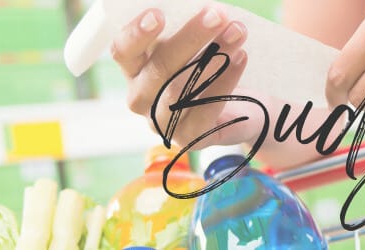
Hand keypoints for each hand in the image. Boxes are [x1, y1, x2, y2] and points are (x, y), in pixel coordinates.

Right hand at [114, 4, 263, 148]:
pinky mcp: (188, 138)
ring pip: (182, 89)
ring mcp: (162, 121)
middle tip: (218, 15)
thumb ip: (184, 27)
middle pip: (159, 67)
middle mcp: (141, 96)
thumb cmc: (207, 65)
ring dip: (214, 56)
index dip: (137, 34)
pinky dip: (225, 80)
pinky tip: (241, 58)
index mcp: (133, 68)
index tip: (159, 14)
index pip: (123, 51)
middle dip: (191, 37)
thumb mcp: (192, 43)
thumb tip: (201, 8)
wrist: (242, 105)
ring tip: (237, 32)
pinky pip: (205, 110)